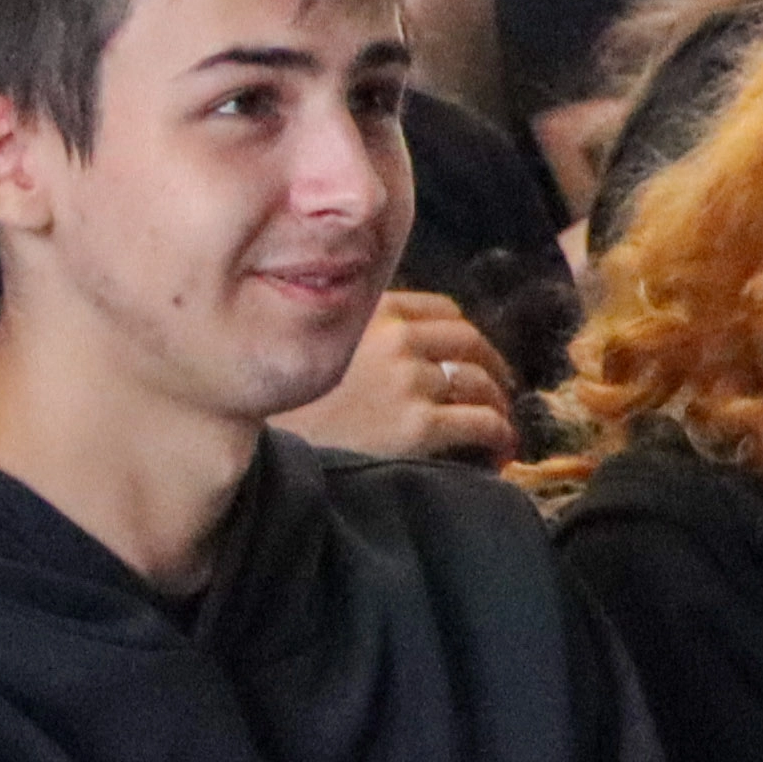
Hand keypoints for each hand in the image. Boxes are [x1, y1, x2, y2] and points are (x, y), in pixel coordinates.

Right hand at [303, 291, 515, 463]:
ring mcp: (408, 379)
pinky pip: (482, 422)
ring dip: (497, 403)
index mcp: (371, 313)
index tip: (471, 356)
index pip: (440, 311)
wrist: (261, 450)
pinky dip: (500, 434)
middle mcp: (394, 338)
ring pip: (480, 382)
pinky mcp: (418, 424)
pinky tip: (501, 449)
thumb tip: (403, 350)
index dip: (463, 336)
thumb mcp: (316, 349)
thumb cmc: (284, 408)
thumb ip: (357, 337)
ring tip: (499, 424)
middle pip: (469, 342)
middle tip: (498, 390)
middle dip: (490, 366)